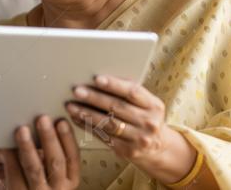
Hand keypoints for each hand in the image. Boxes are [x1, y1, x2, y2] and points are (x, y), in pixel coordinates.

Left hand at [0, 115, 79, 189]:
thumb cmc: (30, 178)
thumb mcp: (47, 169)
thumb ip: (48, 152)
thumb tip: (44, 124)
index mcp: (68, 180)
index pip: (72, 158)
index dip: (68, 139)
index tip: (61, 121)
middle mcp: (57, 189)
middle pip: (55, 162)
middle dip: (49, 138)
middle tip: (42, 119)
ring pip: (35, 169)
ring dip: (28, 147)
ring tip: (22, 130)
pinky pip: (15, 175)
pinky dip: (11, 158)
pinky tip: (6, 146)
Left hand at [65, 74, 196, 183]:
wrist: (159, 148)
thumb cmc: (145, 118)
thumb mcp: (146, 104)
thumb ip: (129, 93)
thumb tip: (99, 79)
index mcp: (154, 105)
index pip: (133, 92)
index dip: (114, 85)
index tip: (96, 79)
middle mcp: (149, 122)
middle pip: (117, 107)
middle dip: (94, 98)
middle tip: (76, 91)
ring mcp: (139, 139)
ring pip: (108, 123)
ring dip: (87, 114)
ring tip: (71, 106)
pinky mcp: (128, 152)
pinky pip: (104, 136)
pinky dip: (88, 127)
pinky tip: (77, 119)